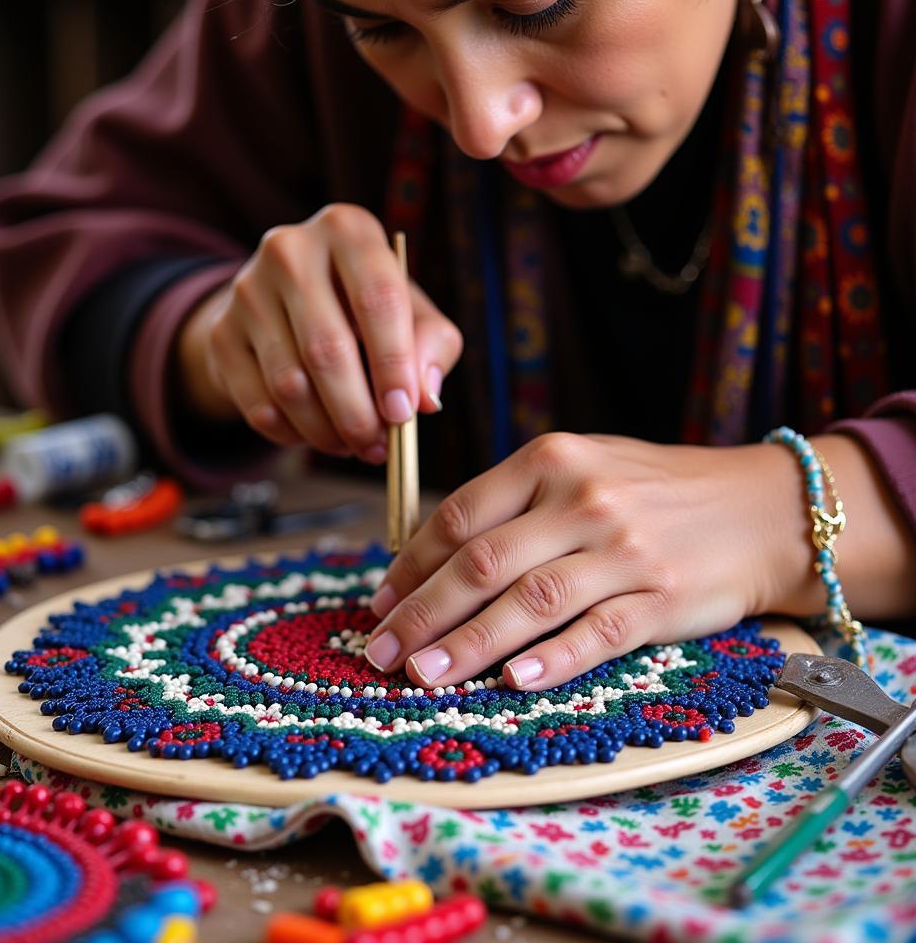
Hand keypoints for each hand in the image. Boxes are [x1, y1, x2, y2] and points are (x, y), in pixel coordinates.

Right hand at [180, 204, 462, 462]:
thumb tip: (425, 397)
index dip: (394, 364)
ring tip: (353, 445)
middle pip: (327, 348)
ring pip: (290, 384)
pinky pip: (259, 404)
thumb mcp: (412, 312)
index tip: (403, 414)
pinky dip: (292, 434)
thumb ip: (432, 345)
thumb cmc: (366, 308)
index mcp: (348, 230)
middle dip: (358, 412)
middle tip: (378, 448)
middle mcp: (291, 248)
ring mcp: (247, 289)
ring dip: (326, 431)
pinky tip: (315, 434)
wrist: (288, 303)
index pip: (377, 299)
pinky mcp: (222, 333)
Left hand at [363, 432, 822, 689]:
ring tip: (423, 675)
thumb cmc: (656, 490)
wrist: (761, 507)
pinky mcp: (661, 599)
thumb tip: (436, 552)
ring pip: (528, 602)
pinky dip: (551, 660)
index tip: (382, 601)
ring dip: (468, 645)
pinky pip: (596, 634)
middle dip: (422, 612)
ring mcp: (623, 550)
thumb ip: (515, 500)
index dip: (412, 564)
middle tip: (382, 651)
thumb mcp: (583, 466)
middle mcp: (582, 500)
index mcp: (552, 459)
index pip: (462, 516)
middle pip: (482, 563)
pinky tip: (512, 683)